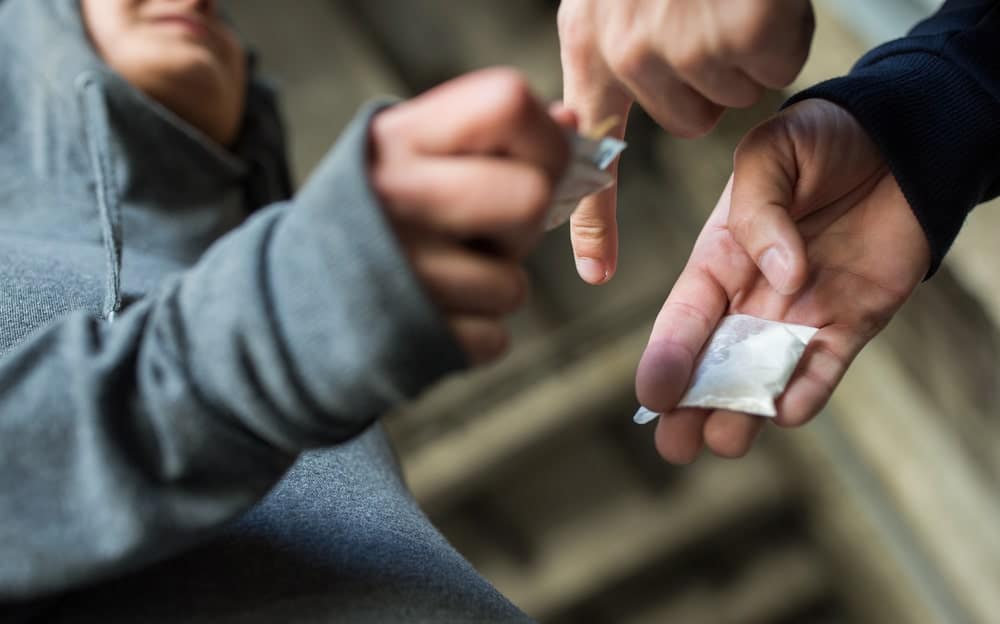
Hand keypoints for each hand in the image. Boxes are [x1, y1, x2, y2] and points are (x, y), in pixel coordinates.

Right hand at [369, 68, 570, 364]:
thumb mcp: (410, 157)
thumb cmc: (375, 217)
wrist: (289, 302)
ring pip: (513, 286)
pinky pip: (494, 338)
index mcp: (399, 138)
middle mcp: (394, 198)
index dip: (546, 138)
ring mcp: (401, 274)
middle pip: (530, 198)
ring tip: (443, 277)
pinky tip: (434, 316)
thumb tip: (570, 120)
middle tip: (487, 231)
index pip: (509, 103)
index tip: (539, 165)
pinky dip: (475, 333)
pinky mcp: (412, 339)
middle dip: (524, 224)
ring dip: (493, 288)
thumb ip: (486, 135)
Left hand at [557, 0, 814, 283]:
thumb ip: (609, 56)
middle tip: (704, 21)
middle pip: (689, 120)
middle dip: (706, 84)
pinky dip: (778, 34)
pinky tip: (757, 2)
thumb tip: (604, 124)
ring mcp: (686, 44)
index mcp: (589, 45)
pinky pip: (775, 64)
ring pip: (731, 94)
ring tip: (726, 4)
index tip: (597, 273)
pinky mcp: (743, 29)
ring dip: (738, 54)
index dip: (596, 221)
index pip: (594, 154)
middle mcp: (626, 52)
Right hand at [635, 99, 929, 463]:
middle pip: (714, 362)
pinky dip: (808, 391)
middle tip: (674, 447)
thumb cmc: (822, 139)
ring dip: (743, 410)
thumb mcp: (770, 154)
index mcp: (720, 257)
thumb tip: (782, 278)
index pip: (684, 316)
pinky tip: (787, 414)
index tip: (652, 394)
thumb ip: (761, 212)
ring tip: (724, 442)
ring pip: (763, 376)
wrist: (898, 139)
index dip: (667, 356)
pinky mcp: (852, 321)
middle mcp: (753, 295)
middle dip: (691, 405)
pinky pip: (825, 366)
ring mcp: (801, 313)